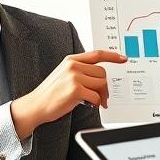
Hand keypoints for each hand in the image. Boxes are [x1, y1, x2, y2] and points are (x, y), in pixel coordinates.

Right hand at [11, 49, 126, 138]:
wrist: (36, 105)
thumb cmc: (51, 94)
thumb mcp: (64, 75)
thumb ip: (80, 71)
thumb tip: (100, 78)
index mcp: (71, 60)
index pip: (97, 54)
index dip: (112, 56)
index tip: (123, 58)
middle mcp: (73, 66)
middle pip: (102, 72)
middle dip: (105, 86)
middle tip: (102, 97)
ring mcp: (74, 77)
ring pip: (101, 84)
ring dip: (102, 95)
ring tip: (97, 101)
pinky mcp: (75, 90)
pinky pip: (96, 96)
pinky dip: (96, 102)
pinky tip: (90, 104)